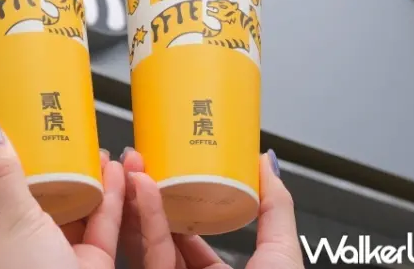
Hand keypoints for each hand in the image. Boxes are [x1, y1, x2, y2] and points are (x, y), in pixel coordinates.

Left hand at [0, 119, 124, 268]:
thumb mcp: (11, 220)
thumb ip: (4, 175)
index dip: (8, 168)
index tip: (22, 139)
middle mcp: (19, 253)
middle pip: (38, 202)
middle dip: (57, 171)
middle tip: (68, 139)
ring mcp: (55, 261)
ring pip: (73, 213)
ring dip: (88, 181)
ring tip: (98, 150)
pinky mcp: (88, 268)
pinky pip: (100, 227)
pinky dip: (110, 200)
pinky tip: (117, 174)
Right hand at [119, 148, 303, 268]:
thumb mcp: (281, 252)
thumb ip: (275, 207)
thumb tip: (265, 161)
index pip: (189, 235)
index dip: (174, 201)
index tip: (164, 169)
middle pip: (161, 235)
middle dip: (146, 196)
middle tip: (138, 159)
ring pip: (147, 242)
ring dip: (136, 201)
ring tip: (131, 164)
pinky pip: (150, 254)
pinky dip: (144, 220)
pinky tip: (141, 189)